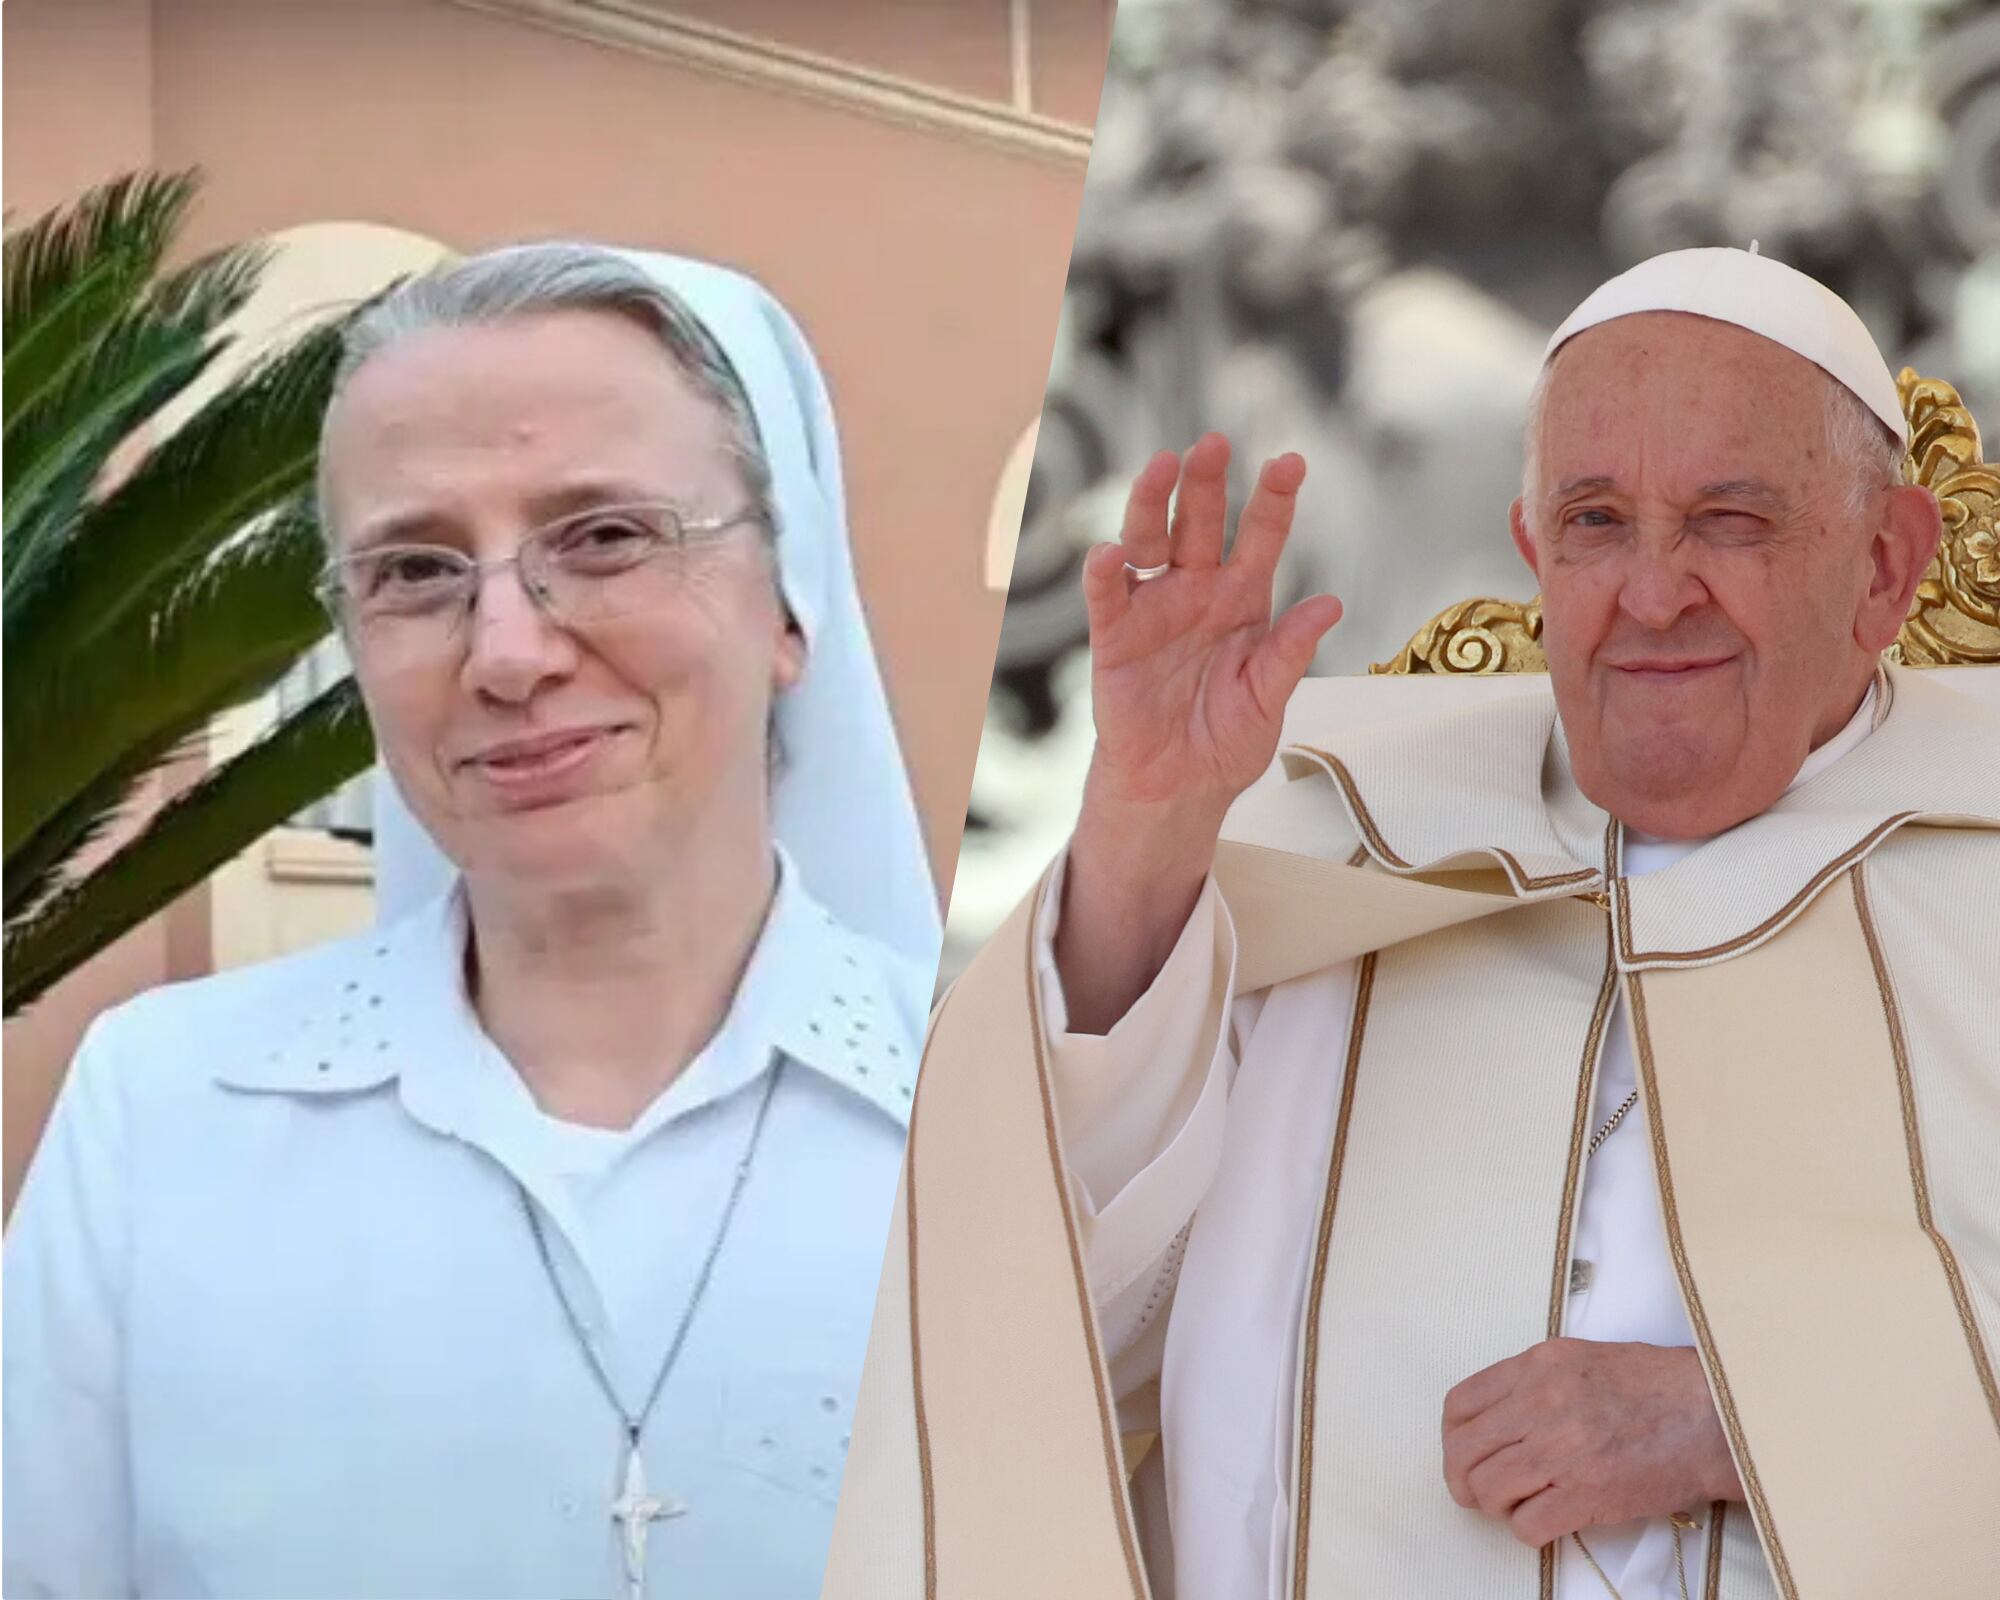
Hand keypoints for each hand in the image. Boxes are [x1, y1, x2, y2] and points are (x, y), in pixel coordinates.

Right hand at [1080, 434, 1340, 827]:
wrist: (1179, 788)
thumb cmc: (1227, 741)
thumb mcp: (1270, 699)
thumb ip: (1290, 652)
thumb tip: (1330, 605)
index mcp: (1243, 600)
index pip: (1261, 536)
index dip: (1273, 500)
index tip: (1290, 463)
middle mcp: (1196, 591)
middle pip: (1200, 522)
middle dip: (1206, 482)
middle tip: (1213, 443)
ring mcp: (1154, 609)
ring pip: (1150, 541)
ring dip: (1152, 502)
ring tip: (1161, 467)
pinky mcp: (1115, 639)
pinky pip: (1107, 597)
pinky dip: (1105, 573)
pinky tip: (1110, 552)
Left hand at [1441, 1339, 1742, 1547]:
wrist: (1711, 1417)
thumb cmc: (1654, 1387)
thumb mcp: (1580, 1358)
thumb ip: (1533, 1380)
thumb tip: (1496, 1415)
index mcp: (1537, 1365)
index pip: (1460, 1404)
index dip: (1452, 1436)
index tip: (1460, 1452)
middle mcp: (1541, 1404)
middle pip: (1464, 1450)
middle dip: (1460, 1477)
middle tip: (1474, 1492)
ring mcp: (1562, 1450)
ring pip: (1488, 1489)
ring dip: (1493, 1505)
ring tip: (1513, 1505)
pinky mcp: (1586, 1495)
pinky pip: (1527, 1524)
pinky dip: (1526, 1529)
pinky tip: (1544, 1520)